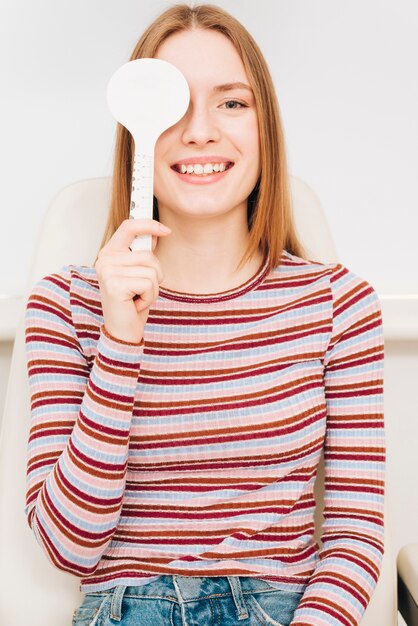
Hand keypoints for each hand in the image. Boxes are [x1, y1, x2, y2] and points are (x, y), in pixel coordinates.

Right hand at [94, 218, 170, 342]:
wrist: (122, 331)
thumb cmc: (131, 303)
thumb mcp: (138, 274)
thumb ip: (142, 254)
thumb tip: (155, 233)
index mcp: (109, 254)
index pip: (128, 227)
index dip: (149, 224)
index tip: (166, 230)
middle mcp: (104, 260)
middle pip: (148, 254)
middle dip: (155, 274)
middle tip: (141, 290)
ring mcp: (108, 272)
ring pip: (152, 270)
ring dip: (153, 288)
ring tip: (138, 297)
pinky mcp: (115, 285)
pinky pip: (149, 283)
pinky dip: (149, 297)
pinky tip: (135, 304)